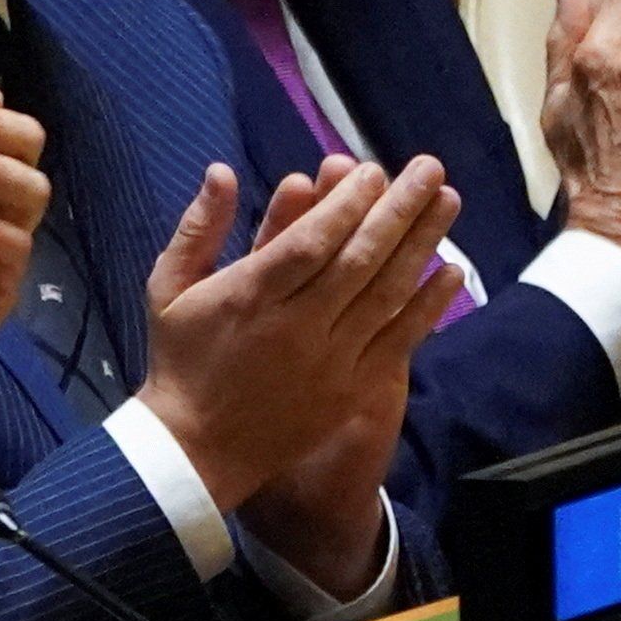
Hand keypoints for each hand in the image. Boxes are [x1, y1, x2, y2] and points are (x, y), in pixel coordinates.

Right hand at [135, 154, 461, 549]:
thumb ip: (198, 228)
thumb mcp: (169, 287)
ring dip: (422, 245)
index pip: (310, 241)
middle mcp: (296, 327)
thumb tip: (221, 169)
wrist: (196, 451)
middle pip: (358, 259)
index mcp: (250, 297)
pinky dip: (427, 306)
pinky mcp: (349, 391)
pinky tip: (451, 272)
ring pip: (385, 294)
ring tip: (449, 202)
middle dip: (399, 209)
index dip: (347, 203)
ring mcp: (329, 362)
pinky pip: (396, 342)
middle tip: (430, 168)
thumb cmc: (181, 360)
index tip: (374, 169)